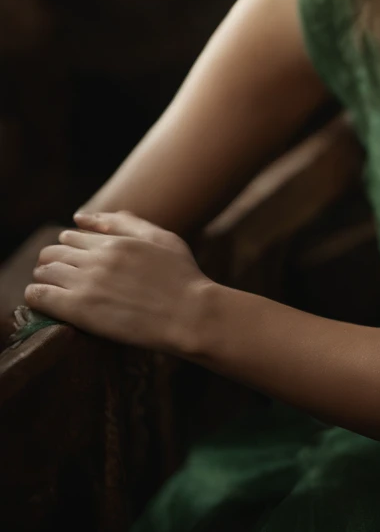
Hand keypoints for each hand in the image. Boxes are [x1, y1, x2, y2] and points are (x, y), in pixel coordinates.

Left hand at [23, 210, 212, 355]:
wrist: (191, 315)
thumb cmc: (183, 277)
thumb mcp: (162, 239)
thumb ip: (127, 224)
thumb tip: (85, 216)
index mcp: (114, 241)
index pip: (71, 237)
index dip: (70, 250)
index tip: (77, 265)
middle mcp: (97, 258)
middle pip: (51, 253)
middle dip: (54, 264)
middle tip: (66, 281)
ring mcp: (87, 283)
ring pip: (43, 271)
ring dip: (46, 280)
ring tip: (59, 294)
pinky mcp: (80, 309)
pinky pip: (39, 296)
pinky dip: (37, 297)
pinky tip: (49, 305)